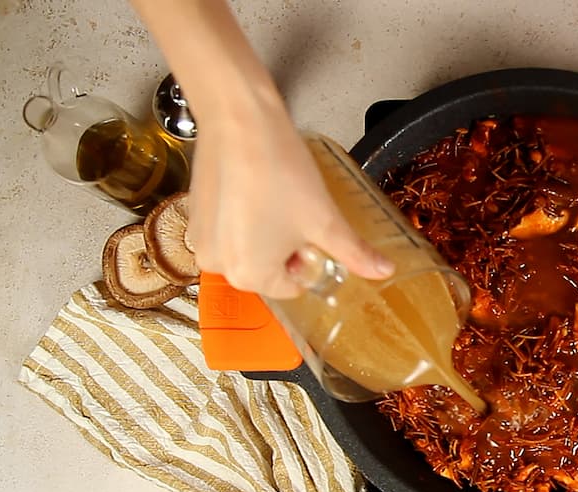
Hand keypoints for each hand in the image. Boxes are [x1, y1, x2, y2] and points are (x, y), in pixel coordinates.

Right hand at [186, 95, 394, 297]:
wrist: (240, 121)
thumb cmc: (280, 173)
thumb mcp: (325, 220)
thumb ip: (354, 253)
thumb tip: (383, 271)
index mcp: (250, 276)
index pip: (292, 285)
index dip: (308, 257)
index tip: (310, 228)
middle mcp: (218, 265)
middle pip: (268, 268)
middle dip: (285, 246)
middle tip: (295, 211)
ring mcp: (201, 239)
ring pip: (248, 248)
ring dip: (265, 232)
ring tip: (274, 198)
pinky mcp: (194, 214)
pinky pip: (228, 228)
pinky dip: (243, 216)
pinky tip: (254, 189)